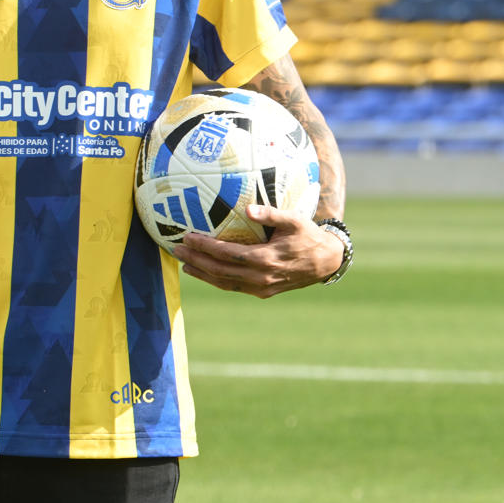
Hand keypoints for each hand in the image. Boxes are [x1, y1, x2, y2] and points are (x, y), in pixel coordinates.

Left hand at [168, 203, 343, 297]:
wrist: (326, 262)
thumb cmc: (308, 236)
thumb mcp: (294, 220)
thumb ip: (271, 214)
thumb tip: (247, 209)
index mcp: (265, 259)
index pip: (227, 254)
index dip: (205, 246)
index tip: (188, 236)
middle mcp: (260, 277)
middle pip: (220, 271)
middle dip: (196, 260)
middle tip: (177, 249)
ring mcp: (261, 288)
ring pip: (224, 283)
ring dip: (203, 274)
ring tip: (184, 263)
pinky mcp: (263, 293)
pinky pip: (234, 287)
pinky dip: (217, 280)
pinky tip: (206, 273)